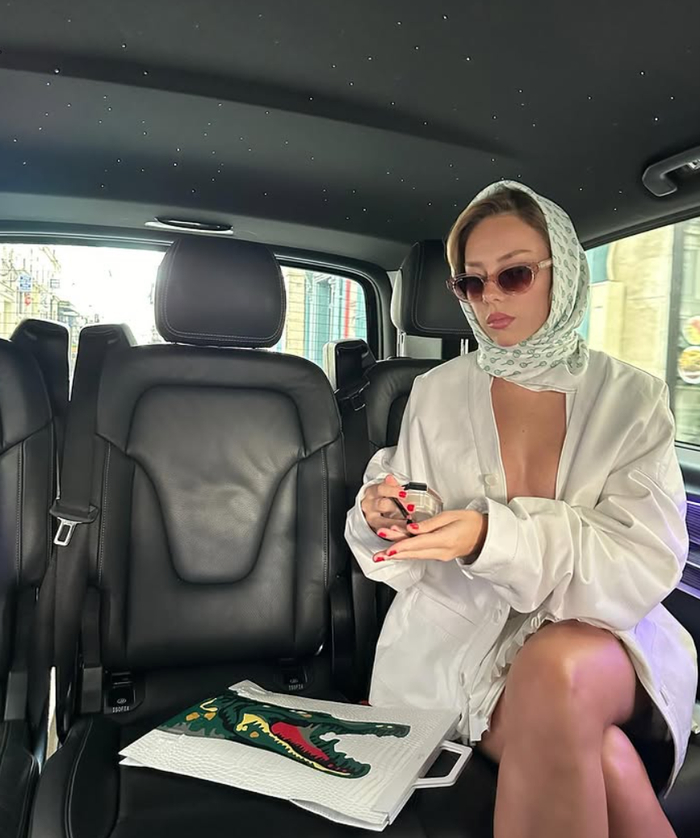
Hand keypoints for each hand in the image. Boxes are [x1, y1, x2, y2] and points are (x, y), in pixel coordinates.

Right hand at [361, 475, 410, 541]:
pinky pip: (385, 533)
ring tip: (410, 523)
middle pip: (382, 505)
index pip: (381, 489)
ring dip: (397, 523)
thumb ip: (391, 485)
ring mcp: (371, 519)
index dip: (393, 491)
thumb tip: (390, 477)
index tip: (405, 493)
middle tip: (411, 508)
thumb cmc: (383, 498)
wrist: (373, 510)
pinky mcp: (375, 530)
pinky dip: (395, 534)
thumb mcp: (386, 489)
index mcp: (373, 492)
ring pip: (382, 522)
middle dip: (398, 507)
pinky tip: (405, 533)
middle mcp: (369, 505)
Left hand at [372, 510, 487, 562]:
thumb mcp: (451, 516)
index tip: (389, 550)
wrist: (485, 535)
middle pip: (413, 553)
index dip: (402, 546)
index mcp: (445, 539)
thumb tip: (412, 527)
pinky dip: (408, 552)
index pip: (418, 544)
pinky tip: (398, 551)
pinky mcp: (439, 555)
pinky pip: (421, 555)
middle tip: (378, 556)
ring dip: (399, 555)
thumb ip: (430, 523)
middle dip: (394, 555)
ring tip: (383, 555)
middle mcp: (441, 551)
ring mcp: (440, 556)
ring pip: (415, 556)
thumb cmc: (470, 522)